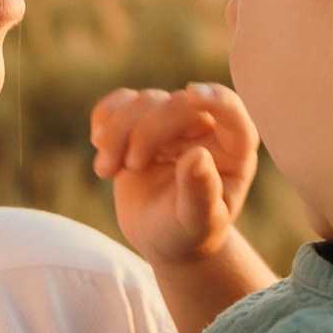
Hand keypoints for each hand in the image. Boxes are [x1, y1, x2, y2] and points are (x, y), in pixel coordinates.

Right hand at [91, 82, 259, 266]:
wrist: (160, 237)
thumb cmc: (188, 233)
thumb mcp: (197, 222)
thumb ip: (201, 192)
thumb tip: (197, 156)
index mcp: (233, 150)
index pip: (232, 113)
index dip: (216, 99)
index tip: (192, 95)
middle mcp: (207, 128)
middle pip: (177, 105)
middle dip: (146, 132)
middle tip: (130, 167)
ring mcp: (173, 122)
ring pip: (144, 101)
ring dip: (118, 132)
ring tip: (105, 170)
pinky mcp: (142, 121)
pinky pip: (122, 102)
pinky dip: (105, 117)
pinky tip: (98, 143)